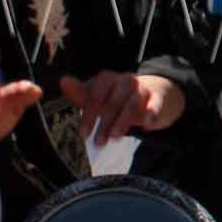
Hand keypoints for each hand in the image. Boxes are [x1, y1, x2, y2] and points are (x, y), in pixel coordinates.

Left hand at [58, 72, 184, 146]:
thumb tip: (63, 81)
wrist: (155, 91)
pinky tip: (147, 125)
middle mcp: (125, 81)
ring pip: (132, 104)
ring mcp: (143, 89)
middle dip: (104, 123)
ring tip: (115, 137)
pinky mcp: (158, 98)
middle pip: (113, 102)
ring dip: (122, 122)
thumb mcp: (100, 96)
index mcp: (108, 79)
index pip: (95, 95)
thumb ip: (81, 93)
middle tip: (98, 142)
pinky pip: (155, 104)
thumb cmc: (121, 97)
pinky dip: (151, 113)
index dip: (89, 115)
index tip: (83, 134)